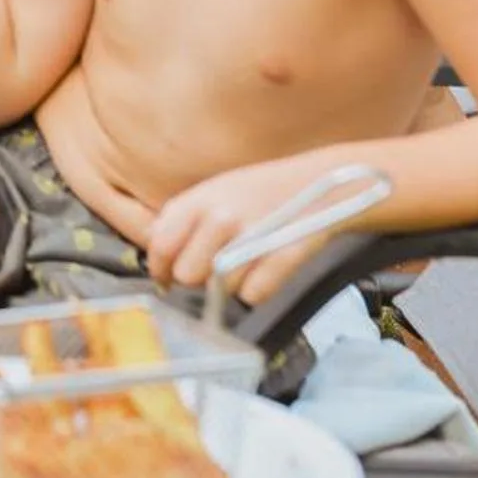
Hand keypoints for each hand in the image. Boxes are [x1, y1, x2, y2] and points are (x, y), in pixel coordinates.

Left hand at [137, 154, 363, 305]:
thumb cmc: (262, 191)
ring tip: (245, 264)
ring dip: (229, 286)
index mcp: (200, 199)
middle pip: (187, 275)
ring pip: (219, 289)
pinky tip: (264, 271)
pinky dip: (258, 290)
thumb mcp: (215, 192)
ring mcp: (252, 236)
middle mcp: (222, 216)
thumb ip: (182, 218)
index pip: (161, 245)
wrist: (321, 182)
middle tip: (214, 268)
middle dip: (197, 279)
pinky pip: (253, 295)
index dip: (160, 268)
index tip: (165, 279)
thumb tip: (155, 251)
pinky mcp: (283, 256)